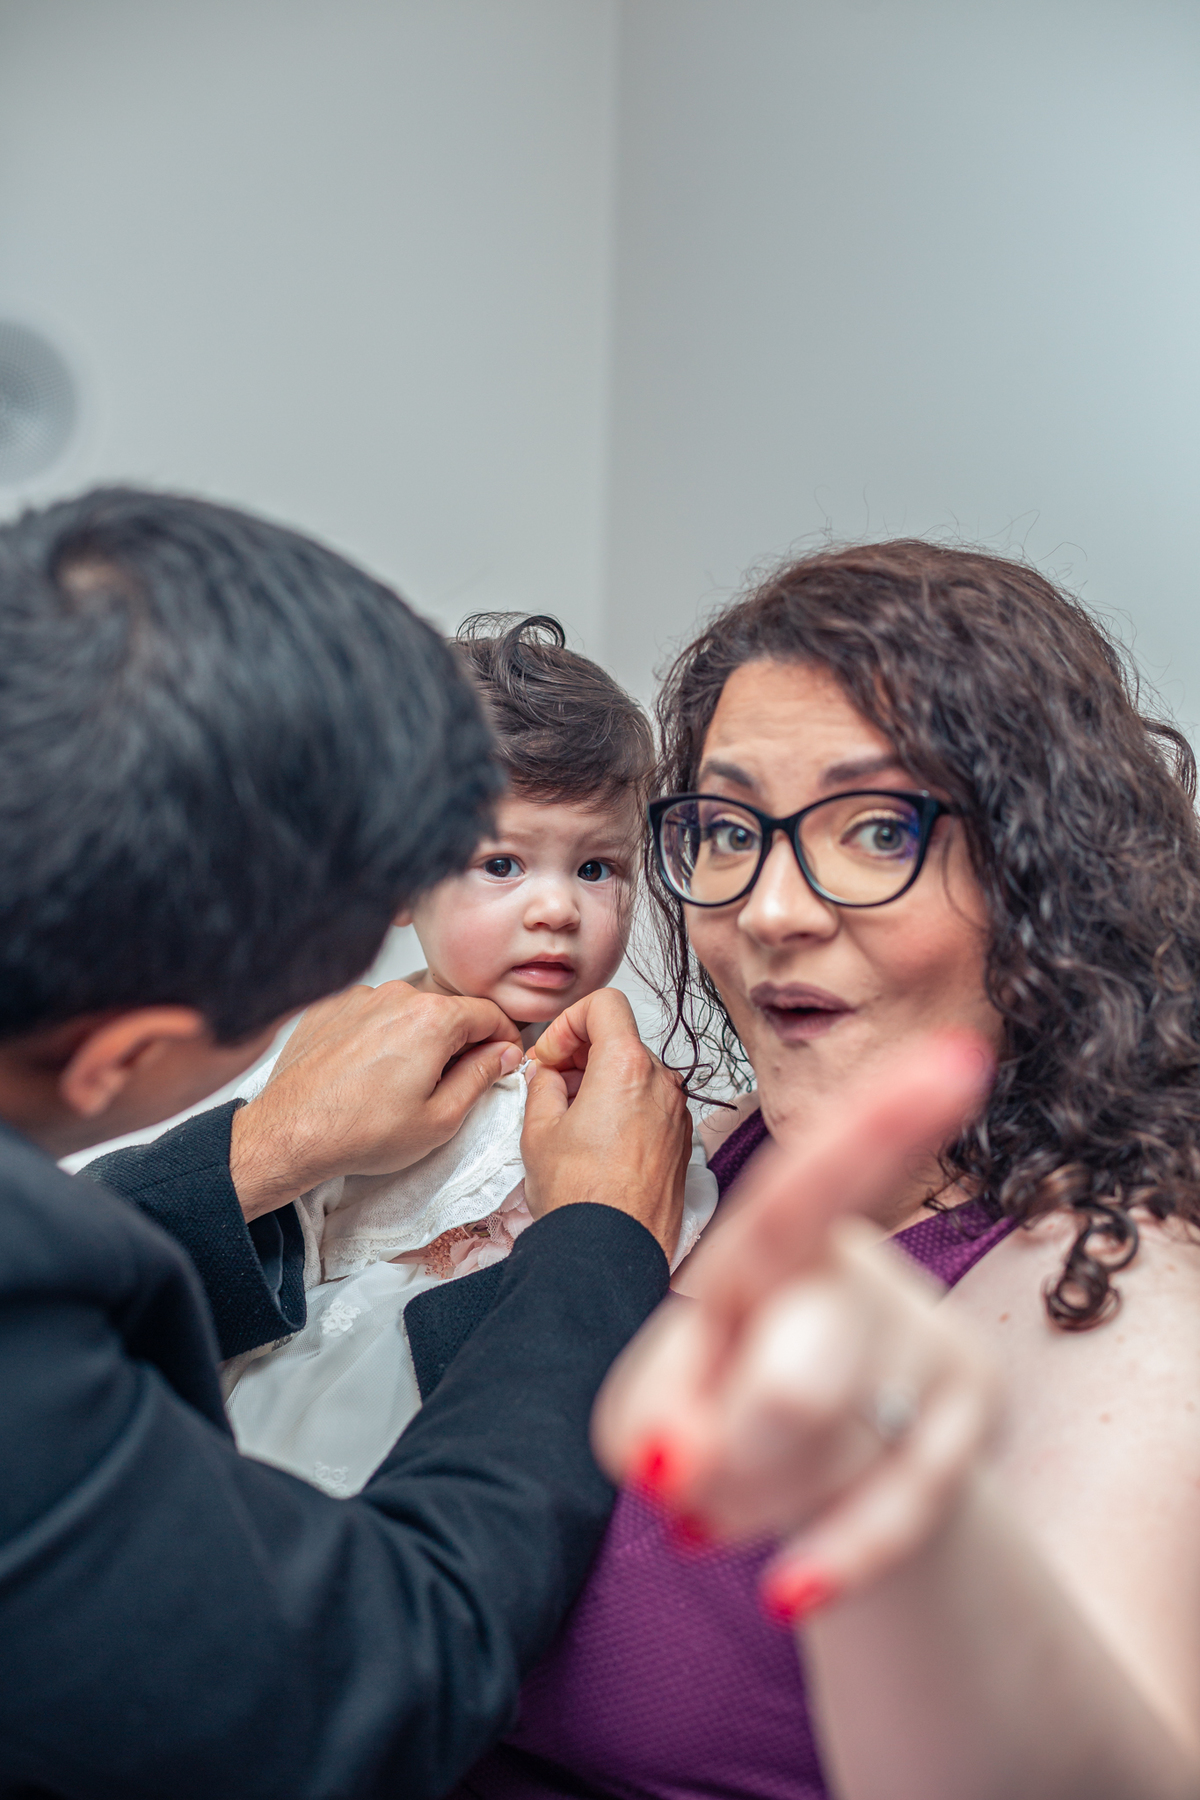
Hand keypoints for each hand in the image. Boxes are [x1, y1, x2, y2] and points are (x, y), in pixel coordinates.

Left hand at [229, 981, 522, 1219]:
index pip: (489, 1013)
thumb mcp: (440, 1118)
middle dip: (458, 1041)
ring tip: (399, 1081)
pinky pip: (370, 1014)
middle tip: (449, 1082)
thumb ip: (481, 1077)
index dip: (504, 1038)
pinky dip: (378, 1035)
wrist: (290, 1133)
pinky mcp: (331, 1007)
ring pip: (407, 1010)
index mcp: (432, 1018)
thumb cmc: (360, 1132)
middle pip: (447, 1010)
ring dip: (415, 1037)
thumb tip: (503, 1054)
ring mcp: (359, 998)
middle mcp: (396, 996)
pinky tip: (367, 1071)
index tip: (502, 1058)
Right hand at [522, 988, 691, 1258]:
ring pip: (636, 1072)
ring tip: (570, 1115)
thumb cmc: (580, 1196)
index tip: (550, 1054)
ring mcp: (677, 1112)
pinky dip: (624, 1106)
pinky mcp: (682, 1140)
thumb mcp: (539, 1128)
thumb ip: (543, 1084)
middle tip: (550, 1081)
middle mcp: (662, 1082)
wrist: (611, 1251)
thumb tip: (548, 1073)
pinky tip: (597, 1138)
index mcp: (626, 1066)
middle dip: (580, 1053)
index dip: (568, 1022)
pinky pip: (651, 1104)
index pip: (604, 1004)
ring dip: (601, 1081)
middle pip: (621, 1038)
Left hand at [591, 1032, 998, 1621]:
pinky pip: (902, 1501)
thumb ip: (644, 1412)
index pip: (815, 1185)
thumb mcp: (658, 1396)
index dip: (878, 1129)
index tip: (954, 1064)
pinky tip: (792, 1586)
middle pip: (801, 1364)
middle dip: (731, 1451)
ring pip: (835, 1435)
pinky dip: (832, 1555)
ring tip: (723, 1503)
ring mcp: (927, 1337)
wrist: (822, 1467)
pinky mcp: (971, 1409)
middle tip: (684, 1481)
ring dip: (755, 1496)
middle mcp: (860, 1269)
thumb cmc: (727, 1391)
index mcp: (775, 1240)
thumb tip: (677, 1463)